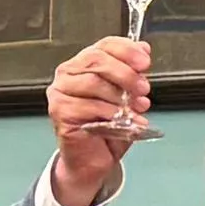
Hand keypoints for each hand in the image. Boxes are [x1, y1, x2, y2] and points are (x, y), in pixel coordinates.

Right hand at [41, 36, 152, 205]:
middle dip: (125, 73)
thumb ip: (132, 71)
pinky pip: (89, 106)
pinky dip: (111, 114)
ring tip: (135, 108)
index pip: (104, 45)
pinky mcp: (60, 112)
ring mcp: (60, 93)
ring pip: (93, 83)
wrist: (94, 160)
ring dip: (119, 96)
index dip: (126, 50)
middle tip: (142, 87)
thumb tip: (143, 49)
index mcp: (83, 64)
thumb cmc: (108, 127)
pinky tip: (123, 121)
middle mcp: (68, 74)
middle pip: (96, 60)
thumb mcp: (127, 95)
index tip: (145, 62)